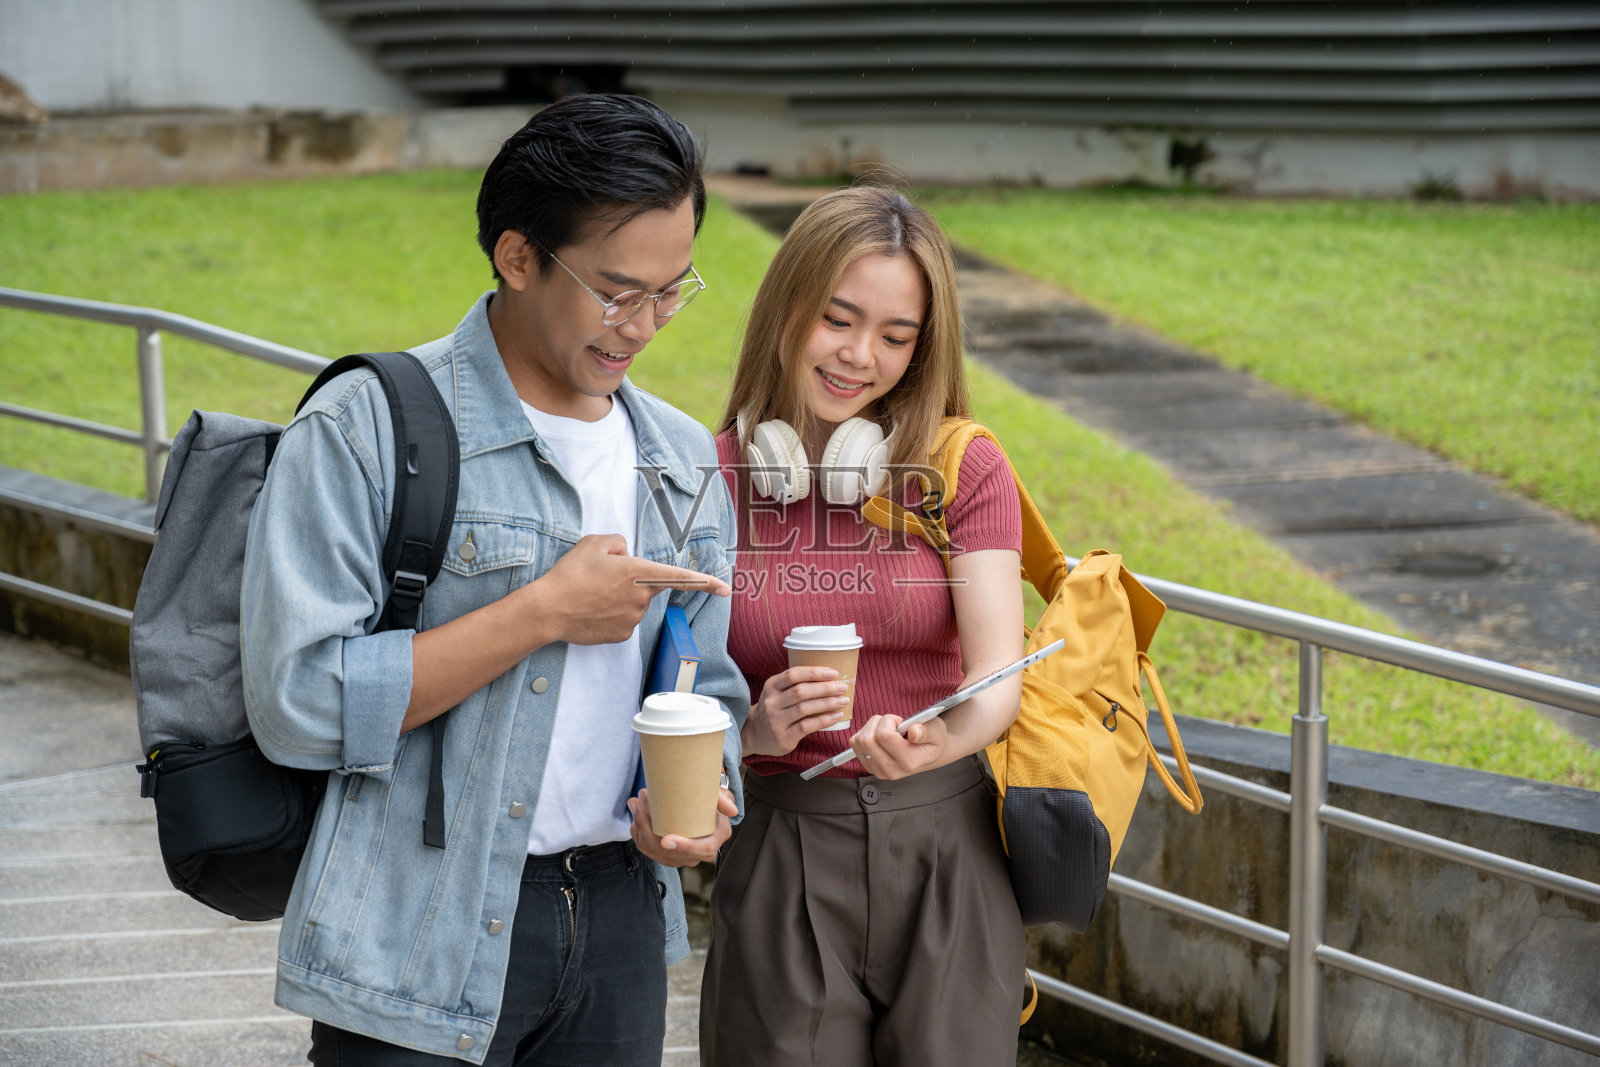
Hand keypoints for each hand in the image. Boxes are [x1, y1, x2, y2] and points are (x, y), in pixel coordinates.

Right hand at [535, 534, 729, 645]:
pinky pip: (624, 620)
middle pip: (646, 586)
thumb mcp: (594, 543)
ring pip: (634, 604)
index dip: (705, 582)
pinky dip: (611, 615)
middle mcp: (641, 598)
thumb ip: (618, 542)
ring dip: (619, 599)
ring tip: (591, 595)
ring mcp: (633, 619)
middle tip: (599, 579)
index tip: (725, 589)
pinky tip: (592, 611)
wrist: (549, 609)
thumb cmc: (570, 574)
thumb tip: (626, 555)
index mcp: (638, 572)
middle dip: (630, 582)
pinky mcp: (622, 636)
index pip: (679, 577)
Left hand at [628, 787, 736, 867]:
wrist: (699, 805)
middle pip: (670, 851)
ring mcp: (680, 857)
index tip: (666, 839)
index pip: (702, 850)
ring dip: (640, 826)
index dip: (684, 847)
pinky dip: (637, 833)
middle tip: (640, 801)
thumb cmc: (710, 800)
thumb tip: (731, 811)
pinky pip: (647, 849)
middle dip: (649, 827)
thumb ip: (724, 800)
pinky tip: (635, 816)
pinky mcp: (665, 855)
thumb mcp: (720, 796)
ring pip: (654, 850)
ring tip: (636, 802)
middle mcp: (697, 854)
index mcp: (714, 841)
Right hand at [741, 667, 850, 756]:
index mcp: (771, 686)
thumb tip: (829, 678)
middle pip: (801, 691)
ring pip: (804, 708)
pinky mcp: (783, 737)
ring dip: (827, 703)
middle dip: (825, 688)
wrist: (754, 734)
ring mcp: (776, 720)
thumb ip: (795, 685)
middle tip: (842, 687)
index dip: (814, 672)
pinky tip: (836, 716)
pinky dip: (824, 720)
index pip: (793, 675)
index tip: (833, 673)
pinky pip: (806, 726)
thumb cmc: (774, 709)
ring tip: (843, 701)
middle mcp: (772, 702)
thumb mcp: (777, 692)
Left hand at [849, 713, 950, 779]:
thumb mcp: (937, 732)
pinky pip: (855, 744)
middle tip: (892, 724)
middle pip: (866, 740)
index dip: (889, 721)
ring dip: (870, 727)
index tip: (900, 721)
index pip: (884, 736)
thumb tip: (914, 733)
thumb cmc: (933, 740)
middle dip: (877, 722)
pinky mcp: (869, 766)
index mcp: (908, 762)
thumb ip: (926, 731)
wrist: (930, 755)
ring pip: (858, 741)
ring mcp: (878, 770)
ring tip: (888, 730)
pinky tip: (880, 736)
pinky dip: (865, 733)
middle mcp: (891, 770)